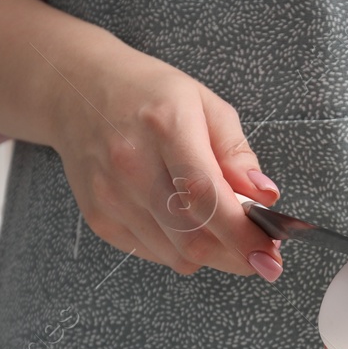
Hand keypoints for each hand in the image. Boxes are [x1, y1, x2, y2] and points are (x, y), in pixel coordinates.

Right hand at [48, 34, 281, 276]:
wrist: (76, 92)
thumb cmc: (148, 95)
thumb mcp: (205, 104)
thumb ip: (237, 153)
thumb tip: (266, 197)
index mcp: (166, 127)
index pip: (208, 196)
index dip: (242, 235)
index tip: (270, 255)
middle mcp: (132, 164)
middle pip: (193, 237)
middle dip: (236, 256)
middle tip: (260, 254)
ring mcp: (111, 196)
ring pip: (176, 254)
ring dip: (211, 254)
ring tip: (223, 230)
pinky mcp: (99, 217)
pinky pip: (153, 253)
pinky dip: (180, 250)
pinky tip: (184, 223)